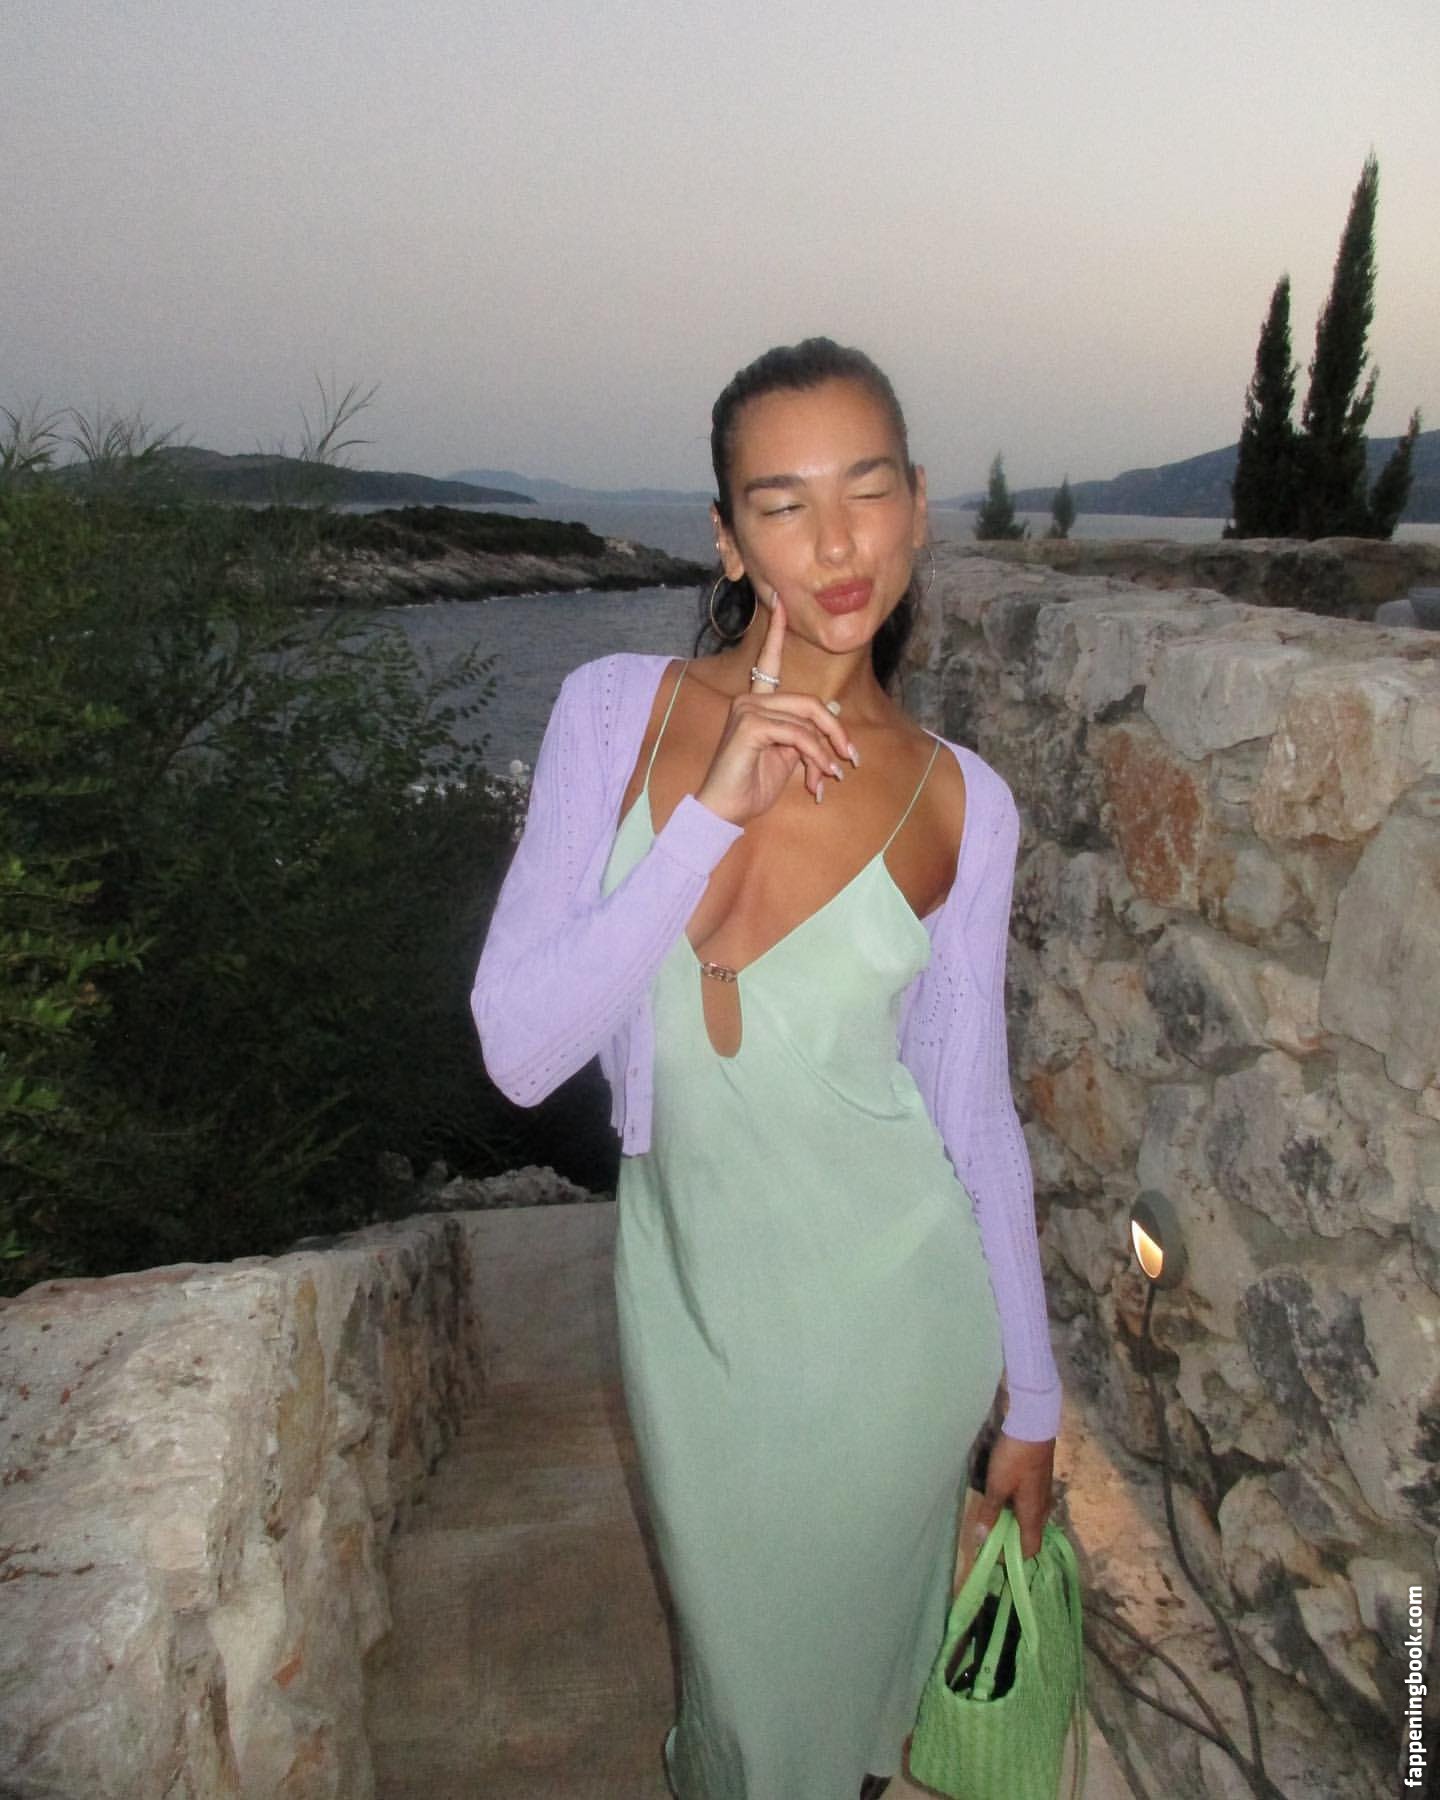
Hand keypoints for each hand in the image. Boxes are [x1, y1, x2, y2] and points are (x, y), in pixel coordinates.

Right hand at [694, 593, 858, 826]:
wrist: (723, 812)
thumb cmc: (751, 787)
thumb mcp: (786, 758)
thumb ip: (804, 736)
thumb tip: (833, 718)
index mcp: (756, 704)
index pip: (768, 662)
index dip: (775, 631)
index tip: (779, 599)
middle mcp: (749, 701)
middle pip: (808, 701)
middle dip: (836, 731)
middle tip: (852, 758)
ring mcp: (747, 710)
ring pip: (806, 719)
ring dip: (827, 751)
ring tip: (834, 775)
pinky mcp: (750, 727)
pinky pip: (797, 735)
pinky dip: (815, 756)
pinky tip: (818, 777)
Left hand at [973, 1433, 1055, 1559]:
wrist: (1033, 1426)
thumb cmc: (1014, 1459)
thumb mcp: (997, 1486)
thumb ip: (990, 1513)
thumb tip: (981, 1538)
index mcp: (1033, 1515)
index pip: (1031, 1549)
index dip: (1014, 1557)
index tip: (994, 1554)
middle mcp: (1042, 1507)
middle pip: (1031, 1533)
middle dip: (1012, 1539)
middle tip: (990, 1535)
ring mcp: (1043, 1492)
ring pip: (1030, 1516)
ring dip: (1014, 1521)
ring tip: (993, 1516)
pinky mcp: (1039, 1478)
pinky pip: (1030, 1502)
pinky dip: (1017, 1506)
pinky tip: (1004, 1496)